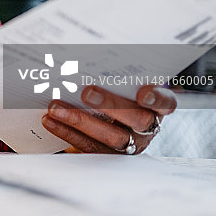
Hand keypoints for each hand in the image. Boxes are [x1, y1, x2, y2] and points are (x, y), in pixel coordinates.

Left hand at [41, 85, 175, 153]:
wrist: (110, 121)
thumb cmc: (116, 93)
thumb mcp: (121, 84)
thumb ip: (112, 75)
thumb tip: (82, 59)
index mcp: (157, 107)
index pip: (166, 103)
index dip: (157, 98)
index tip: (143, 91)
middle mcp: (148, 128)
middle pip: (137, 120)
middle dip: (111, 105)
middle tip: (86, 91)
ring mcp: (130, 145)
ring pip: (111, 137)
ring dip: (80, 120)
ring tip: (55, 107)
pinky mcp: (108, 156)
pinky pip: (89, 147)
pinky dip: (67, 133)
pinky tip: (50, 121)